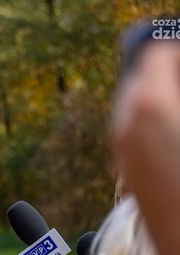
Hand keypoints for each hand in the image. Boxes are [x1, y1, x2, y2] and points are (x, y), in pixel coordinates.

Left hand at [113, 42, 179, 254]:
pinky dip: (147, 118)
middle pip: (138, 76)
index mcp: (151, 104)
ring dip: (153, 94)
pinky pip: (129, 126)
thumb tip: (173, 93)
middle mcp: (125, 122)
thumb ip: (179, 102)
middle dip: (162, 70)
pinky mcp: (123, 165)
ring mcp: (120, 145)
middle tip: (178, 73)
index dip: (173, 50)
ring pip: (130, 102)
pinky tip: (169, 129)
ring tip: (175, 102)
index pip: (156, 54)